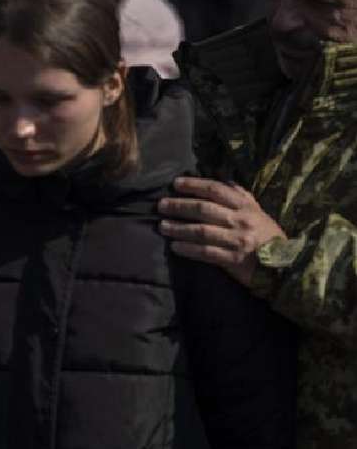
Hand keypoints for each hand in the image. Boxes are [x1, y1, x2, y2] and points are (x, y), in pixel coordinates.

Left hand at [158, 177, 285, 286]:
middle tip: (161, 205)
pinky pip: (205, 252)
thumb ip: (242, 197)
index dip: (195, 185)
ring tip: (162, 226)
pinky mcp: (233, 259)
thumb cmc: (268, 237)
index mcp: (247, 207)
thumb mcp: (259, 213)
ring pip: (201, 230)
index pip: (216, 190)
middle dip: (180, 206)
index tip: (176, 183)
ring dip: (178, 228)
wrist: (287, 266)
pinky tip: (175, 246)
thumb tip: (224, 182)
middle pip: (204, 209)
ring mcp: (237, 240)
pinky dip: (188, 249)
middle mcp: (241, 220)